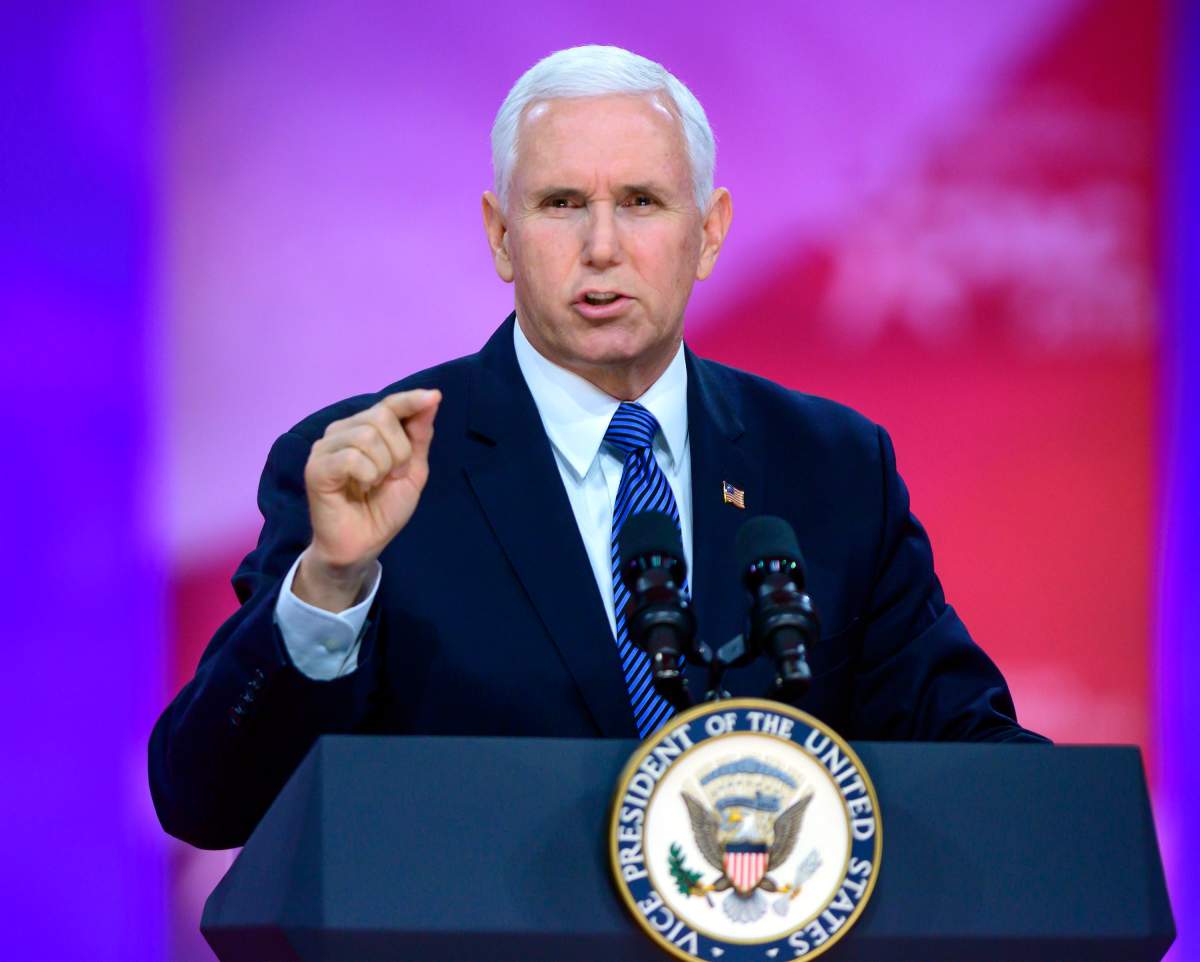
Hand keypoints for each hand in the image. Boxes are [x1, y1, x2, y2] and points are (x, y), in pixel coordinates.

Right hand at [294, 389, 440, 610]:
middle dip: (399, 451)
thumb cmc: (383, 508)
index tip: (434, 396)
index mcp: (363, 428)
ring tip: (375, 484)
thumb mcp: (412, 470)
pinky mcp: (316, 468)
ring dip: (384, 466)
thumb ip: (418, 435)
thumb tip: (432, 398)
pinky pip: (351, 457)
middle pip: (381, 417)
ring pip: (367, 436)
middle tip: (391, 476)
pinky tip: (362, 487)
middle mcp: (341, 431)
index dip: (411, 400)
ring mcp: (325, 448)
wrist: (363, 545)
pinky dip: (367, 474)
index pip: (388, 404)